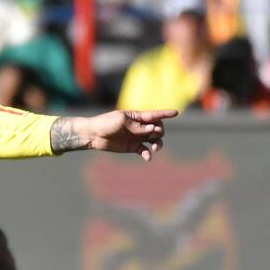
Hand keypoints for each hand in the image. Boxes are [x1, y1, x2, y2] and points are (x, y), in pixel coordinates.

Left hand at [51, 110, 176, 160]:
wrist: (93, 135)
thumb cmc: (106, 123)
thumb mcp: (120, 121)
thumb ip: (136, 126)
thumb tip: (151, 130)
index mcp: (138, 116)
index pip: (154, 114)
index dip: (165, 114)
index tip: (176, 113)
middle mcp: (140, 126)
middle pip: (158, 128)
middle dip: (160, 131)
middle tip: (154, 135)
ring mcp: (137, 137)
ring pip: (154, 140)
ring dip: (158, 144)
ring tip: (155, 148)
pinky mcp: (133, 147)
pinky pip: (145, 151)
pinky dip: (148, 154)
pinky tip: (147, 157)